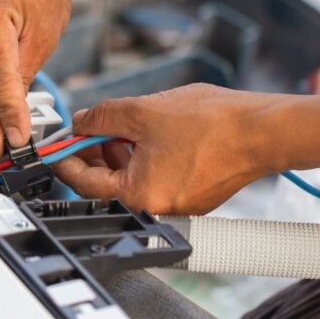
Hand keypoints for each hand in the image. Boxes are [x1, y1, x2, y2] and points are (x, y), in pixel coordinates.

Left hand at [55, 84, 282, 214]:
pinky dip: (145, 158)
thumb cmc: (212, 124)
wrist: (262, 130)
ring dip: (121, 152)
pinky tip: (148, 133)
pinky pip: (157, 178)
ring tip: (123, 124)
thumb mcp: (142, 110)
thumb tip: (80, 122)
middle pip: (109, 183)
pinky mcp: (194, 195)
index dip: (66, 159)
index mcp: (139, 195)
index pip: (85, 182)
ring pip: (134, 178)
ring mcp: (178, 204)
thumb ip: (101, 117)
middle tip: (89, 128)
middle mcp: (157, 208)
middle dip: (96, 152)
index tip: (56, 146)